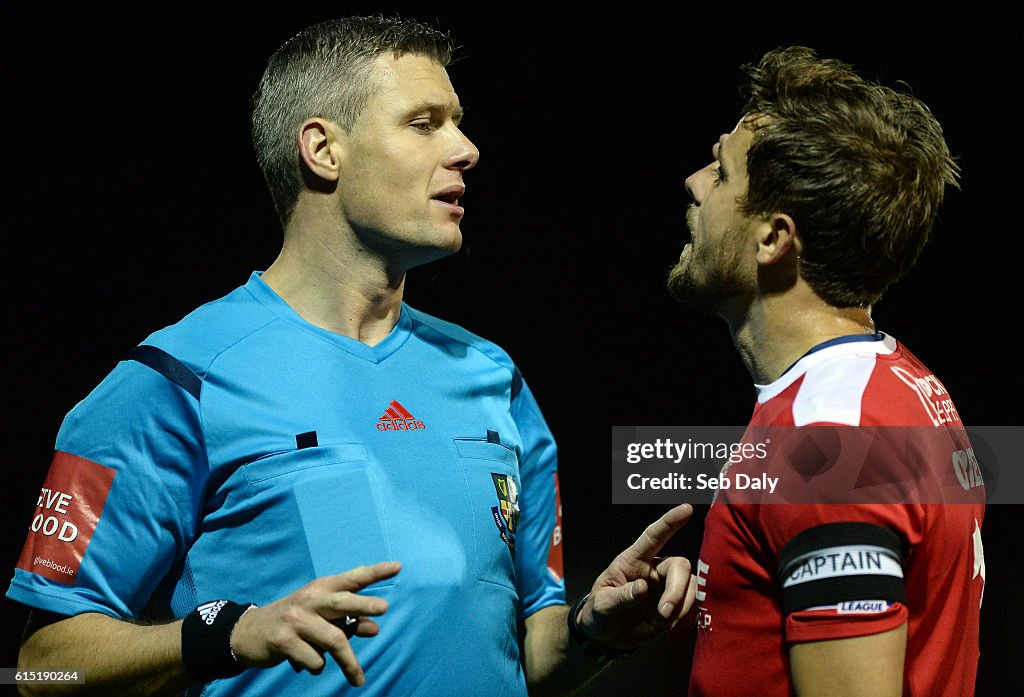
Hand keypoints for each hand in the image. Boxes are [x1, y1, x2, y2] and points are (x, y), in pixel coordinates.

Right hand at [229, 561, 400, 685]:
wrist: (248, 633)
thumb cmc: (295, 623)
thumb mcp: (321, 618)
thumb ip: (348, 621)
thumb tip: (375, 628)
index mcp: (321, 588)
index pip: (352, 578)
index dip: (375, 571)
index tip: (398, 566)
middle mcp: (309, 599)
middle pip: (342, 601)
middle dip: (364, 604)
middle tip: (384, 608)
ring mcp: (295, 619)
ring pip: (334, 640)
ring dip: (349, 663)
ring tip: (358, 679)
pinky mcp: (283, 640)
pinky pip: (314, 660)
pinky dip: (318, 666)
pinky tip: (309, 664)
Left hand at [577, 504, 696, 650]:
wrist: (605, 637)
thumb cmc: (599, 612)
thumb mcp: (602, 604)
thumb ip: (621, 596)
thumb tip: (643, 588)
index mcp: (633, 560)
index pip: (653, 536)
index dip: (669, 522)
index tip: (686, 509)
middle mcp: (654, 570)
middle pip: (680, 565)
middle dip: (676, 590)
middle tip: (664, 614)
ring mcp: (666, 588)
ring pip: (691, 585)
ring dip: (683, 605)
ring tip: (666, 623)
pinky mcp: (675, 607)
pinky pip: (692, 606)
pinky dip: (687, 618)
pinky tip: (672, 628)